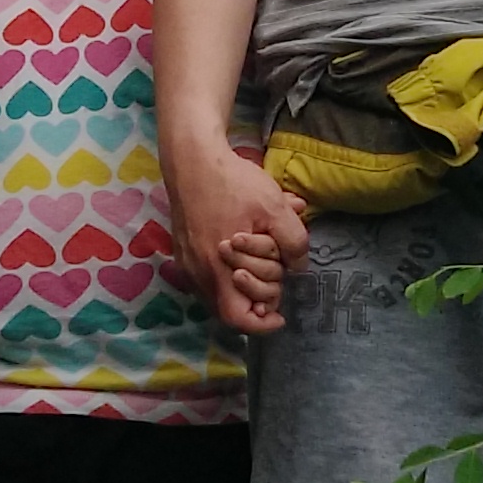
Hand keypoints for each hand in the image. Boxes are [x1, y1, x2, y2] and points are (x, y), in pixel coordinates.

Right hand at [171, 144, 310, 337]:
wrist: (192, 158)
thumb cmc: (232, 183)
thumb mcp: (275, 208)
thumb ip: (293, 242)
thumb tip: (298, 267)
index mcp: (217, 269)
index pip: (237, 318)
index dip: (261, 324)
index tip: (280, 316)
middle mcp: (197, 272)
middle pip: (232, 304)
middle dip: (261, 293)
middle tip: (277, 271)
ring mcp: (187, 261)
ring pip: (222, 287)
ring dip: (249, 276)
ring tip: (265, 252)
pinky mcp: (184, 248)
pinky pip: (211, 271)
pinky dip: (233, 265)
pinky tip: (248, 238)